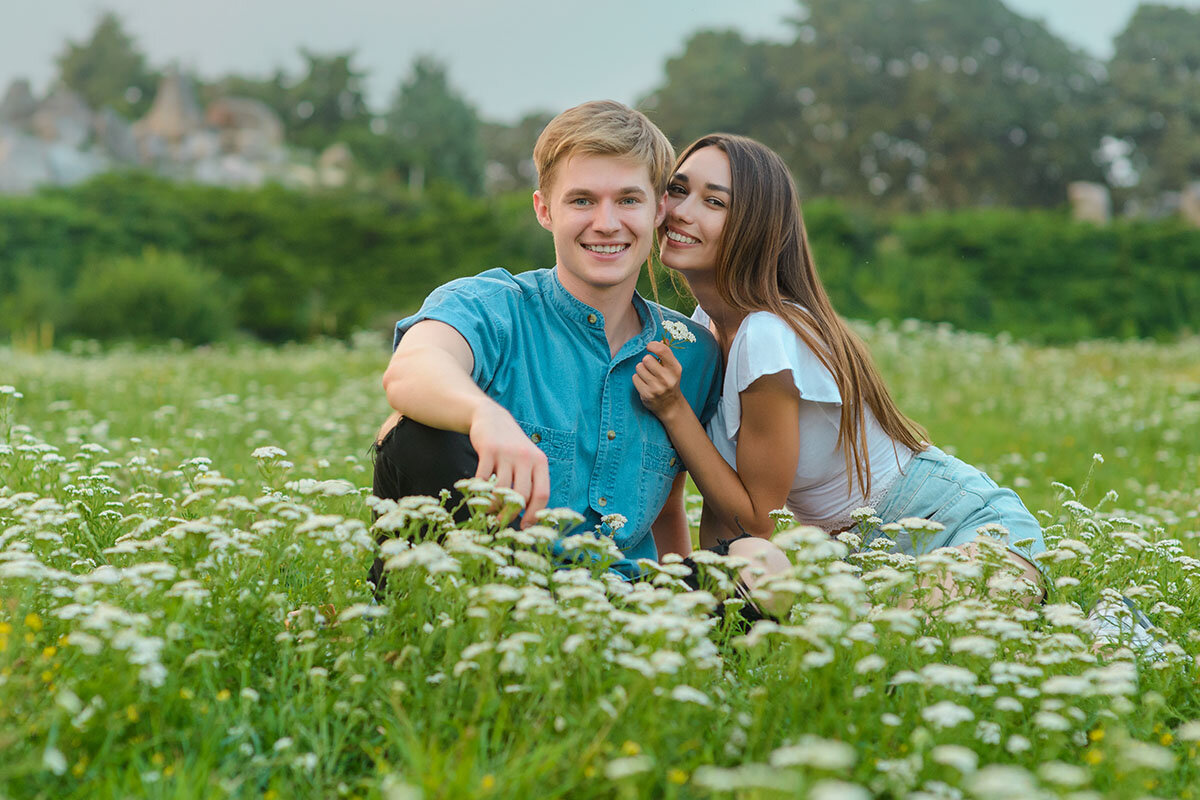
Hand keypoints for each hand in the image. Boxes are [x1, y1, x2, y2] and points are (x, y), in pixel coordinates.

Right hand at [468, 401, 550, 527]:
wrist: (492, 418)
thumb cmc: (512, 448)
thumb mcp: (528, 461)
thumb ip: (531, 483)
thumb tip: (529, 517)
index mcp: (540, 462)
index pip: (542, 494)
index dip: (534, 514)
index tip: (525, 527)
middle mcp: (526, 457)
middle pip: (521, 495)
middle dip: (511, 514)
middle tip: (501, 522)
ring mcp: (507, 453)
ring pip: (502, 489)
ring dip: (493, 505)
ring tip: (488, 509)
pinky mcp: (489, 450)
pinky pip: (484, 479)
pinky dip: (479, 491)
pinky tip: (477, 494)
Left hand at [633, 340, 686, 420]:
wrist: (670, 405)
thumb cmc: (670, 382)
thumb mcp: (673, 368)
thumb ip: (666, 354)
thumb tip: (660, 340)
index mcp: (675, 369)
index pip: (662, 350)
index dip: (653, 345)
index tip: (650, 347)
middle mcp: (667, 378)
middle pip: (647, 359)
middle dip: (646, 361)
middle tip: (650, 367)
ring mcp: (657, 388)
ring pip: (639, 368)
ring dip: (641, 370)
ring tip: (648, 376)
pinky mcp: (647, 394)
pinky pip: (635, 378)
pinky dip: (638, 379)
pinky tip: (645, 383)